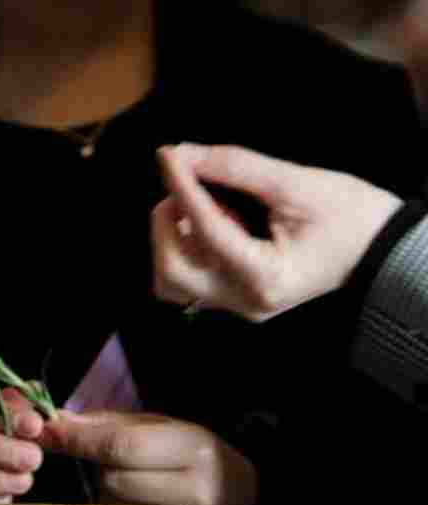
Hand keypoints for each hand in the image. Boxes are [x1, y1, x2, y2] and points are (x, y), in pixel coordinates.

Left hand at [41, 411, 256, 504]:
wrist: (240, 503)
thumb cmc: (189, 457)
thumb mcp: (158, 427)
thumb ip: (105, 425)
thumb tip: (54, 425)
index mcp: (196, 451)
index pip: (121, 447)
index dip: (79, 440)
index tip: (49, 431)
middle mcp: (197, 494)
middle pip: (112, 481)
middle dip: (102, 469)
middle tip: (119, 466)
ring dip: (107, 497)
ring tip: (133, 488)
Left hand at [151, 143, 402, 321]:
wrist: (383, 248)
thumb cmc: (354, 217)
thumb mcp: (299, 184)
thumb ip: (238, 168)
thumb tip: (186, 154)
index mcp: (266, 276)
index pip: (205, 230)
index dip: (181, 187)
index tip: (169, 155)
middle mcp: (247, 301)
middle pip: (171, 270)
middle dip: (167, 222)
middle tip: (187, 185)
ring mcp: (240, 305)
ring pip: (172, 279)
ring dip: (172, 238)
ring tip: (207, 207)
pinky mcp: (237, 298)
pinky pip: (190, 279)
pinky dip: (186, 249)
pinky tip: (215, 224)